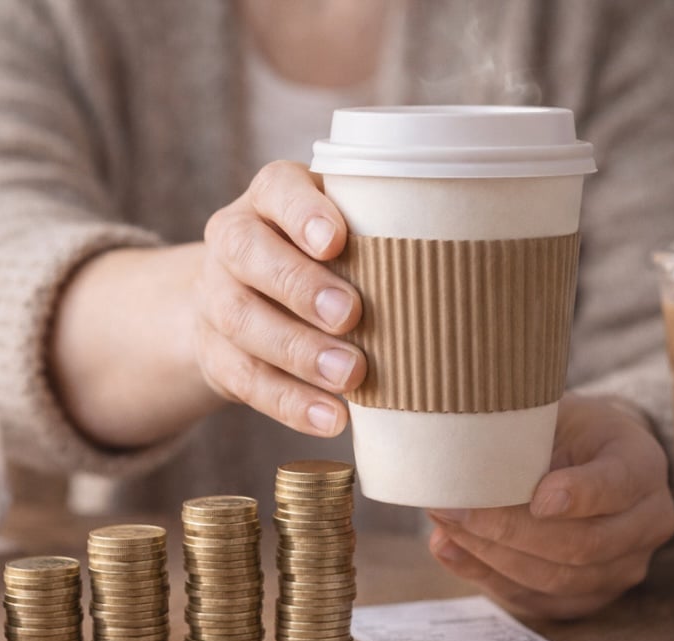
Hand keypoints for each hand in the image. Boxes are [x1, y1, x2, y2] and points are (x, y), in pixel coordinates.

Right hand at [195, 161, 366, 435]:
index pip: (277, 190)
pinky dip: (289, 402)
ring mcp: (215, 297)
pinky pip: (245, 378)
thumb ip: (379, 237)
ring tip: (349, 376)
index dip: (303, 214)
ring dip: (298, 351)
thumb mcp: (342, 229)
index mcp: (269, 198)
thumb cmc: (318, 259)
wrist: (236, 297)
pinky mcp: (214, 353)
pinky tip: (331, 418)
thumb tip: (459, 267)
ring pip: (242, 320)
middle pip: (249, 255)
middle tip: (351, 315)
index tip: (335, 241)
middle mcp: (233, 239)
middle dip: (300, 286)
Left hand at [427, 393, 673, 618]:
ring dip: (493, 557)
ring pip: (560, 579)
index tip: (537, 497)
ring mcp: (624, 566)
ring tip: (447, 527)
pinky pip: (540, 600)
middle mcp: (647, 522)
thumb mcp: (551, 413)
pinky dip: (490, 579)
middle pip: (584, 544)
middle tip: (455, 509)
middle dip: (510, 531)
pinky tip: (453, 551)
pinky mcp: (592, 595)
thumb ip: (518, 440)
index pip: (616, 486)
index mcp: (641, 465)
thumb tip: (461, 480)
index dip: (578, 496)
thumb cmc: (564, 428)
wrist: (585, 456)